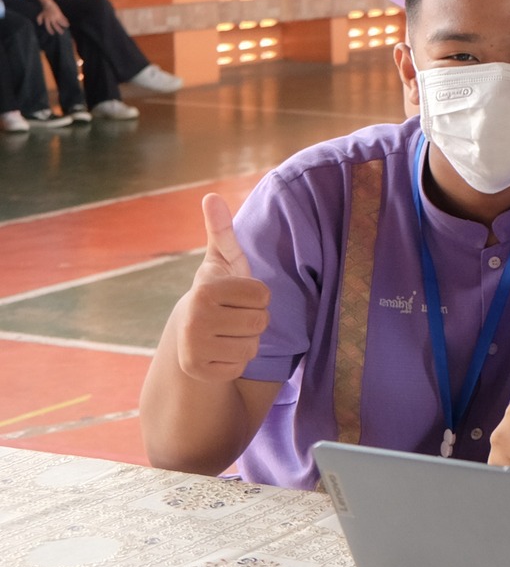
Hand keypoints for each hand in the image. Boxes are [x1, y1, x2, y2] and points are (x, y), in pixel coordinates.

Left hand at [36, 0, 66, 32]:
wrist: (48, 4)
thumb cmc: (45, 10)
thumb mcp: (40, 15)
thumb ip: (39, 20)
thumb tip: (40, 24)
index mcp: (46, 20)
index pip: (48, 27)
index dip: (51, 31)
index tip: (53, 33)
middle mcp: (51, 19)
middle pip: (56, 26)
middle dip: (59, 30)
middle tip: (62, 33)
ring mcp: (56, 17)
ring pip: (61, 23)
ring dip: (64, 26)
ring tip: (66, 27)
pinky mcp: (60, 14)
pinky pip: (64, 19)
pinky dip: (66, 21)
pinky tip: (68, 23)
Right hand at [175, 194, 269, 382]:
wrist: (190, 332)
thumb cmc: (218, 291)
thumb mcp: (223, 261)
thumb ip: (221, 230)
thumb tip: (211, 196)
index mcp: (205, 290)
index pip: (262, 294)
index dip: (257, 295)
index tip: (237, 295)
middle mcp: (195, 319)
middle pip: (261, 322)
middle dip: (254, 319)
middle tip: (233, 316)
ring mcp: (194, 347)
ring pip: (252, 346)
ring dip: (247, 341)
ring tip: (227, 332)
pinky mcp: (199, 371)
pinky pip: (241, 366)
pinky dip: (235, 361)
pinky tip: (219, 351)